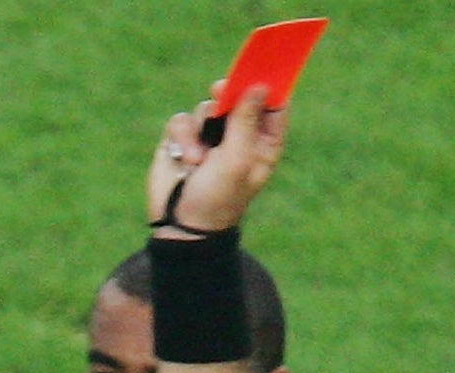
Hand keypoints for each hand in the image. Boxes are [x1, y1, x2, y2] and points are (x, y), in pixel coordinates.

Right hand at [146, 83, 287, 236]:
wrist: (181, 224)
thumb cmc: (218, 198)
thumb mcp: (237, 158)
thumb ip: (246, 119)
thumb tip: (259, 86)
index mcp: (263, 144)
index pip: (273, 106)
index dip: (269, 86)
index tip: (263, 66)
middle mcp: (239, 137)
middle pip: (239, 98)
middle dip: (229, 94)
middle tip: (221, 88)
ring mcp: (210, 137)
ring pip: (207, 107)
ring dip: (200, 130)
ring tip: (198, 160)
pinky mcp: (183, 139)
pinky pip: (182, 120)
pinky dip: (182, 137)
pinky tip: (184, 160)